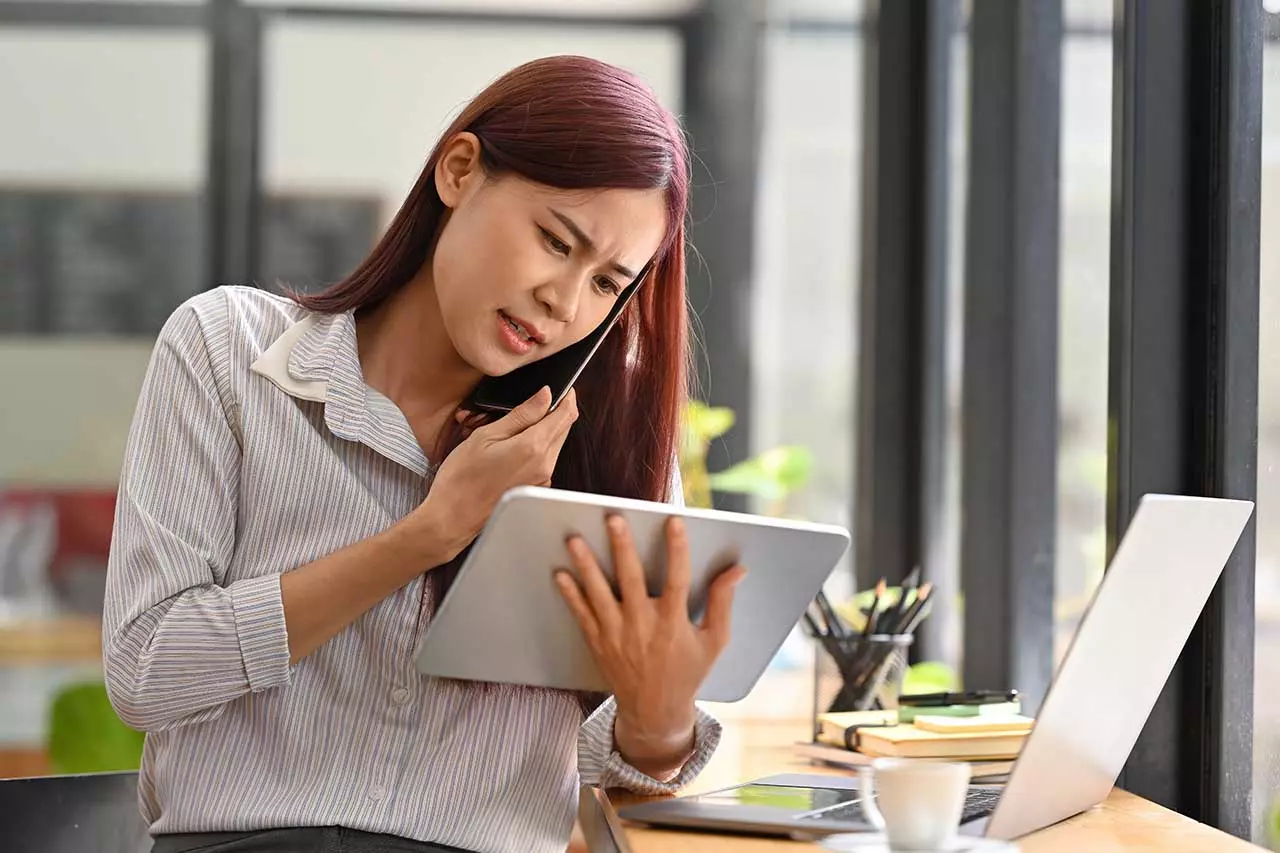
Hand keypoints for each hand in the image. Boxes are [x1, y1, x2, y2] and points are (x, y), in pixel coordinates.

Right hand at [411, 386, 577, 562]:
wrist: (452, 517)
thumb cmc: (462, 478)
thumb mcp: (487, 436)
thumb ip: (522, 414)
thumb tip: (545, 395)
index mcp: (534, 448)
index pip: (565, 414)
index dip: (567, 396)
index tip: (564, 386)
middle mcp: (544, 465)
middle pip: (564, 428)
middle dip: (557, 411)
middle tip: (538, 400)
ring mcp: (542, 479)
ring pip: (556, 444)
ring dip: (546, 428)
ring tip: (518, 423)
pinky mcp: (536, 487)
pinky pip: (546, 459)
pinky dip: (537, 446)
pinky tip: (515, 444)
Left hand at [554, 514, 745, 771]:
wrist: (654, 712)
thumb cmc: (687, 672)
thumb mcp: (714, 641)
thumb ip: (722, 602)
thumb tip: (737, 570)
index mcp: (674, 624)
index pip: (678, 579)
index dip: (678, 549)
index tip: (674, 521)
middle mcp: (643, 626)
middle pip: (631, 580)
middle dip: (622, 548)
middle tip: (613, 519)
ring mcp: (617, 634)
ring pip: (599, 594)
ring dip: (586, 565)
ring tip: (574, 540)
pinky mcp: (599, 642)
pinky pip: (582, 614)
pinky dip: (570, 594)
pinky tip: (560, 573)